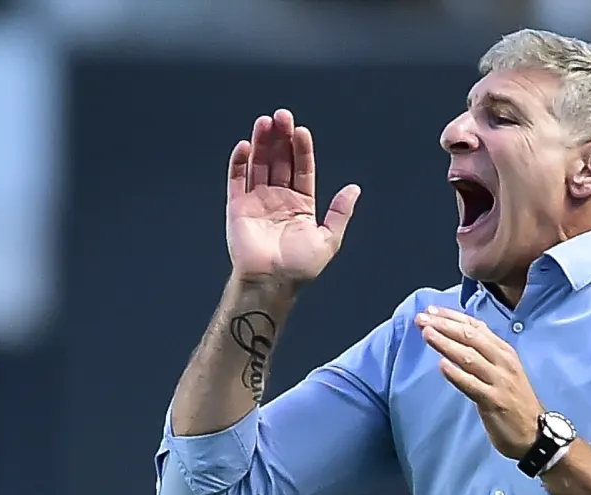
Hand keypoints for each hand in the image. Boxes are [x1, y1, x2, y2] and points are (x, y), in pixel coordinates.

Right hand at [225, 110, 360, 286]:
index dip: (301, 149)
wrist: (271, 282)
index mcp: (301, 204)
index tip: (301, 131)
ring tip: (265, 121)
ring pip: (259, 164)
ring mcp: (257, 201)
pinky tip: (245, 145)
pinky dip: (239, 162)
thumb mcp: (329, 239)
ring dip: (261, 143)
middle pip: (280, 161)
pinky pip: (237, 179)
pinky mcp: (237, 207)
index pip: (302, 169)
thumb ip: (340, 212)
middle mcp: (278, 198)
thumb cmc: (300, 267)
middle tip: (282, 116)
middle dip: (281, 138)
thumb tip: (354, 188)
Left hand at [416, 307, 547, 458]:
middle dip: (444, 325)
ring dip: (446, 344)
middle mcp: (503, 362)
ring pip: (469, 357)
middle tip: (421, 319)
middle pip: (470, 337)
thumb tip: (459, 335)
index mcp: (504, 351)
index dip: (452, 317)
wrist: (535, 433)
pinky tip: (441, 366)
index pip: (476, 327)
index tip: (431, 310)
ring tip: (427, 334)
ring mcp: (499, 381)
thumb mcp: (504, 370)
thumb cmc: (515, 401)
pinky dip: (456, 374)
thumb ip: (485, 354)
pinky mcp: (494, 401)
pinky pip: (472, 385)